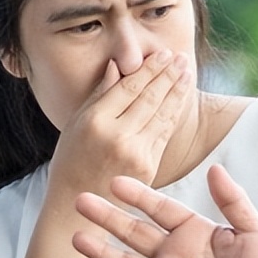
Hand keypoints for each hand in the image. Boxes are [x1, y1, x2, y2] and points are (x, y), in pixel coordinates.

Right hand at [53, 50, 191, 194]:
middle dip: (168, 75)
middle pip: (150, 97)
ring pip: (162, 114)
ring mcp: (135, 153)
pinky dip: (174, 113)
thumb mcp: (76, 123)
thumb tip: (117, 65)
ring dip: (177, 91)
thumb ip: (99, 94)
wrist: (75, 204)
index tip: (163, 53)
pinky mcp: (148, 167)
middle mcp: (117, 136)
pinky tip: (180, 99)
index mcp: (95, 122)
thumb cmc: (71, 159)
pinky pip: (164, 133)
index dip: (149, 68)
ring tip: (186, 73)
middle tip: (181, 58)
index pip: (129, 87)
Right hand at [71, 165, 257, 257]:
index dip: (138, 195)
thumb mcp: (253, 230)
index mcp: (192, 231)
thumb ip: (233, 200)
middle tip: (81, 201)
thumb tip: (215, 168)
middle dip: (108, 217)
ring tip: (77, 238)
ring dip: (103, 252)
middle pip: (134, 232)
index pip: (159, 208)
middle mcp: (174, 253)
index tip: (115, 181)